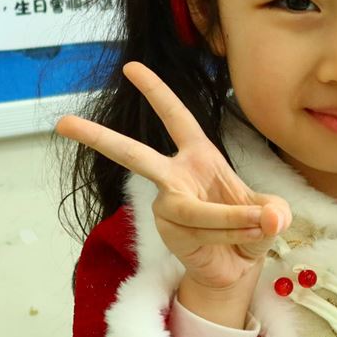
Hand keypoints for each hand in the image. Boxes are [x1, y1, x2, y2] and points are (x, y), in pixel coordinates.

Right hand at [55, 62, 290, 291]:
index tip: (131, 68)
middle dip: (100, 139)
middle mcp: (175, 177)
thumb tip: (272, 217)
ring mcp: (167, 205)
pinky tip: (248, 240)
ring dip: (236, 219)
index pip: (176, 118)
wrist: (237, 268)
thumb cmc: (250, 228)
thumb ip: (274, 210)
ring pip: (198, 210)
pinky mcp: (169, 232)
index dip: (156, 92)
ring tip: (262, 225)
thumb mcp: (271, 211)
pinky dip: (234, 233)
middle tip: (62, 123)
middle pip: (134, 155)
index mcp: (199, 157)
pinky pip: (204, 229)